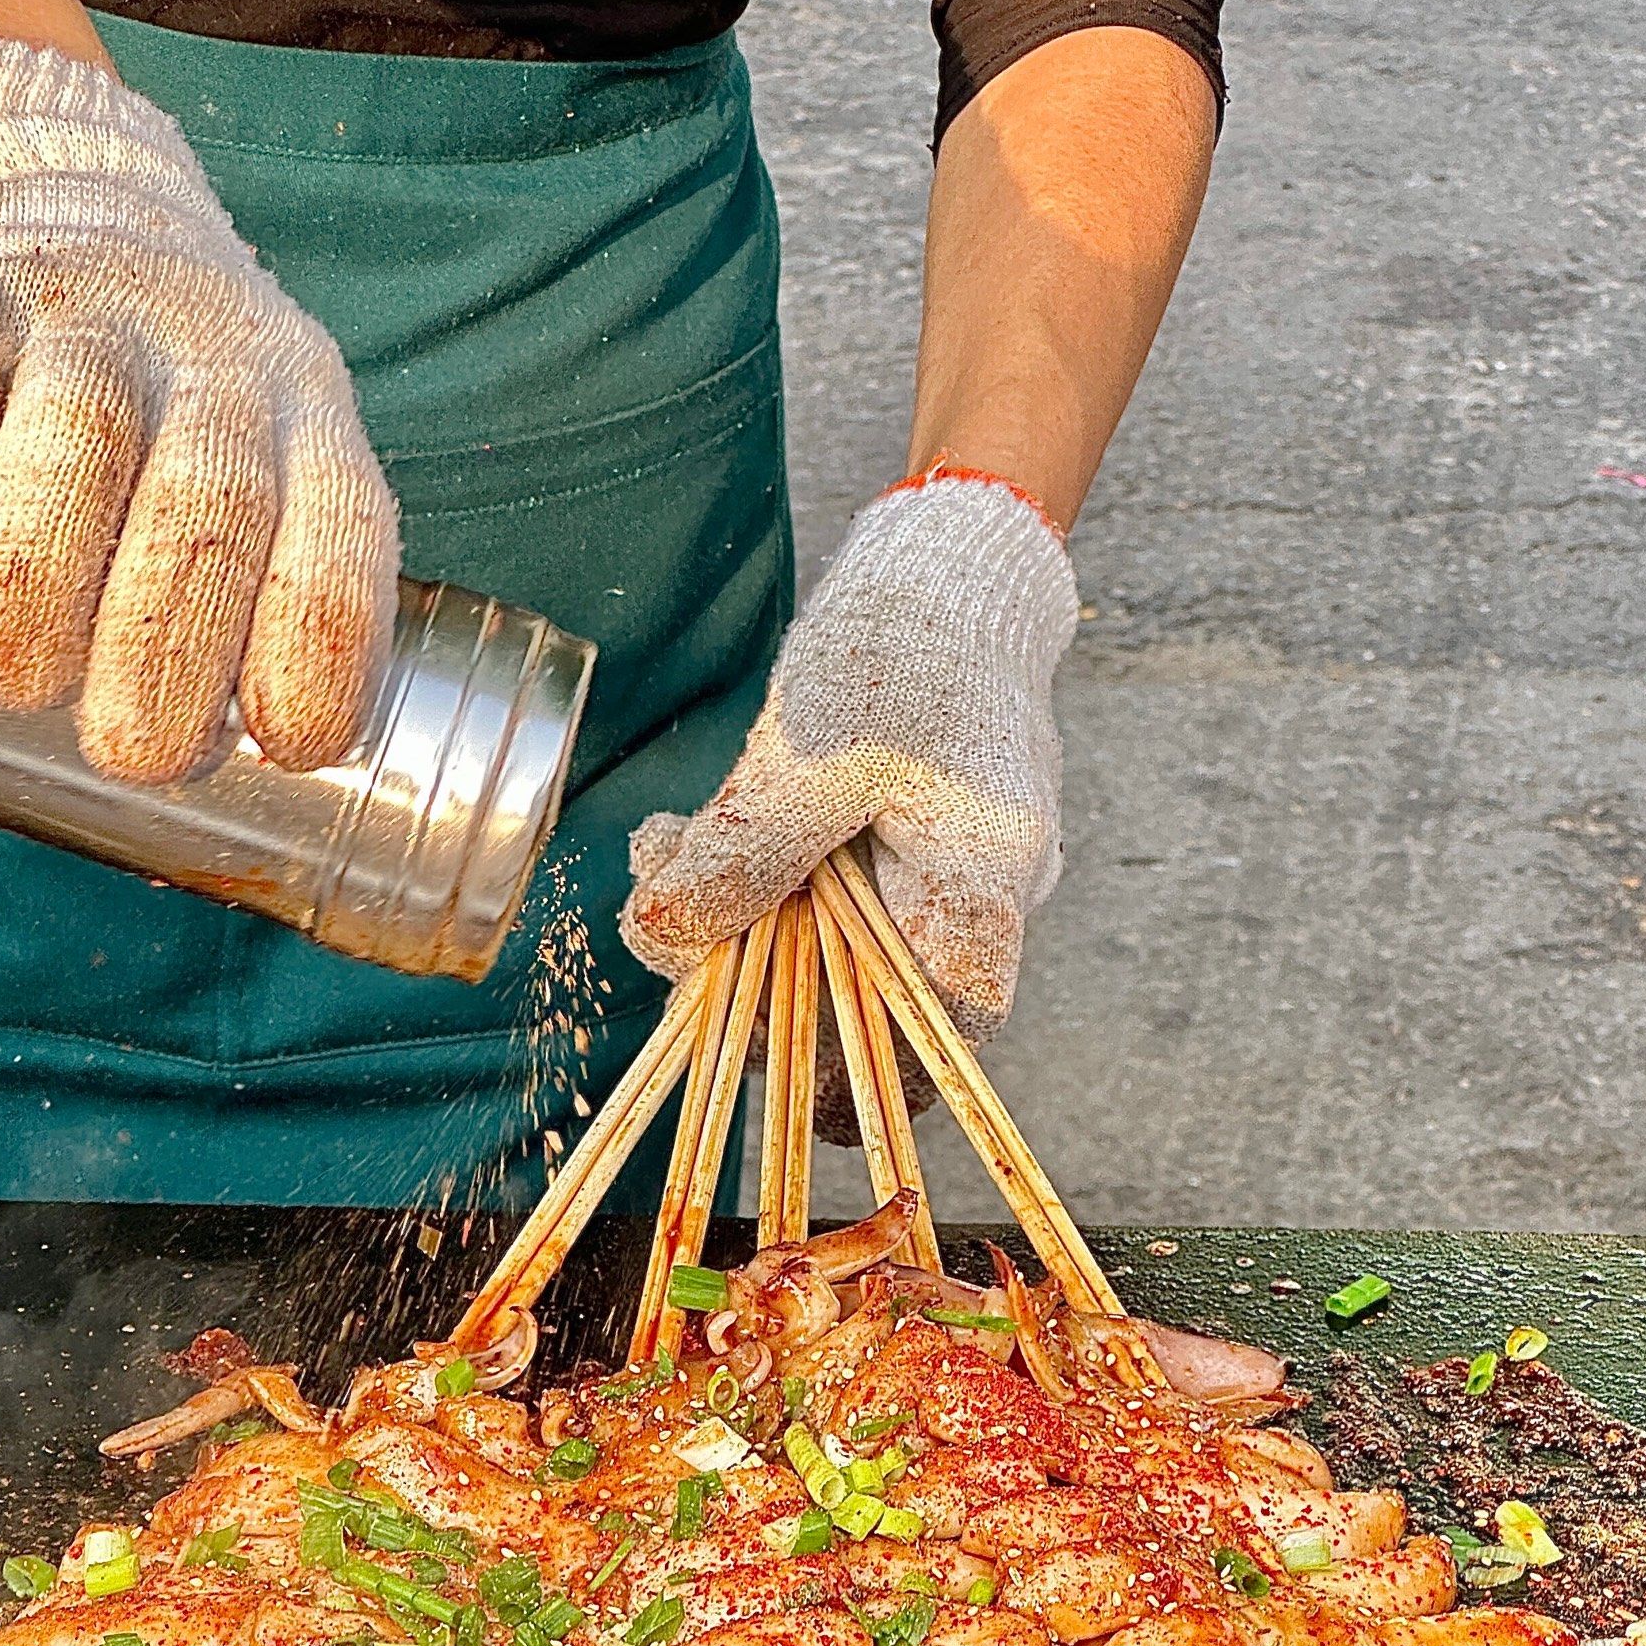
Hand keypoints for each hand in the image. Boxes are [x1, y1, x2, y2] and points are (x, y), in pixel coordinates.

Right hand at [0, 35, 397, 782]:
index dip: (322, 647)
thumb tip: (243, 832)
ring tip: (5, 682)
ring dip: (31, 595)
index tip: (288, 744)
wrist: (54, 197)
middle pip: (209, 506)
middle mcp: (210, 354)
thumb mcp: (262, 473)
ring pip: (71, 453)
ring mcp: (79, 314)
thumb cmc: (171, 418)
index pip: (343, 530)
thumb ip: (253, 619)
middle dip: (167, 651)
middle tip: (131, 753)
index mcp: (310, 416)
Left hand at [621, 470, 1076, 1043]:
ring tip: (662, 855)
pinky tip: (685, 841)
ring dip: (732, 920)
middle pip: (866, 998)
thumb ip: (743, 854)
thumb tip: (668, 941)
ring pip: (825, 946)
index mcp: (982, 878)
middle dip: (753, 979)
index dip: (871, 1076)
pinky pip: (814, 895)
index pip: (947, 1028)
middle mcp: (971, 892)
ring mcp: (933, 872)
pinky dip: (747, 879)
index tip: (782, 1078)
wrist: (944, 568)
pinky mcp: (890, 846)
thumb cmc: (901, 646)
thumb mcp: (807, 753)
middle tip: (669, 931)